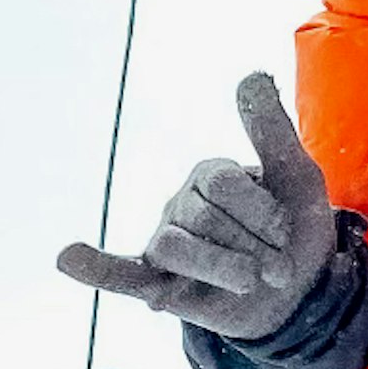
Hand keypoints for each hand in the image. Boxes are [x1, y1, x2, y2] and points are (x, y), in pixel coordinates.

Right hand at [56, 74, 338, 342]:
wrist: (299, 295)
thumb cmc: (293, 230)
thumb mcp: (295, 177)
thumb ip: (271, 129)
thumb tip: (251, 74)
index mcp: (210, 174)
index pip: (224, 184)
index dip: (263, 212)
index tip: (287, 232)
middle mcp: (181, 203)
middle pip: (205, 218)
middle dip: (253, 247)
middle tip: (278, 268)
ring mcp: (165, 242)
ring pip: (175, 248)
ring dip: (222, 268)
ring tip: (248, 283)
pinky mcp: (158, 284)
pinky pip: (120, 273)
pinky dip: (95, 267)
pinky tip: (68, 258)